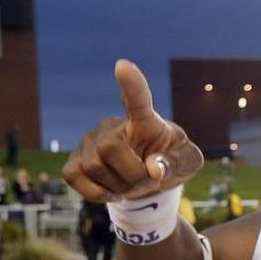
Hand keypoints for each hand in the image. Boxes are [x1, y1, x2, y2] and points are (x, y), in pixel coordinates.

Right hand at [63, 60, 203, 201]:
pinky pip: (73, 176)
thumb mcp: (187, 163)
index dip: (131, 83)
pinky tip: (111, 191)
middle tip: (148, 180)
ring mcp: (90, 141)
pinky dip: (95, 193)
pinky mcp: (74, 161)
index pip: (138, 98)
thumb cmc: (170, 162)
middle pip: (110, 147)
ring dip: (118, 187)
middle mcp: (113, 125)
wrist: (149, 183)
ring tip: (131, 185)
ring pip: (93, 166)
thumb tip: (154, 168)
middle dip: (131, 174)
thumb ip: (178, 162)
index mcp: (145, 119)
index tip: (123, 66)